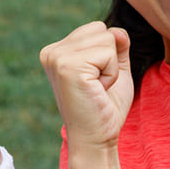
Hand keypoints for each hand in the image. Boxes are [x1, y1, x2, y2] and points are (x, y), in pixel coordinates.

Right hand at [39, 21, 133, 153]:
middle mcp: (51, 51)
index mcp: (56, 51)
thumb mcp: (114, 70)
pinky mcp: (68, 66)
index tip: (95, 81)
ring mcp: (57, 57)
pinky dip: (112, 73)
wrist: (96, 140)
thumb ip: (117, 46)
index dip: (107, 55)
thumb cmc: (105, 108)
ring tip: (97, 88)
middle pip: (101, 29)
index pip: (96, 28)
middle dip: (110, 58)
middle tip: (97, 86)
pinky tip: (97, 90)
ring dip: (111, 66)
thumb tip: (118, 31)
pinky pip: (108, 53)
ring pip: (106, 38)